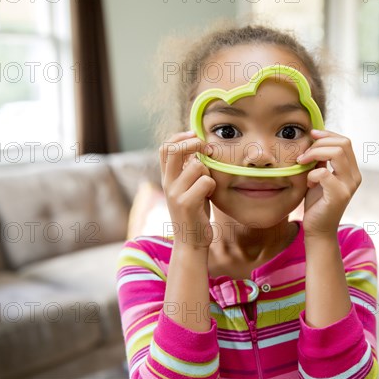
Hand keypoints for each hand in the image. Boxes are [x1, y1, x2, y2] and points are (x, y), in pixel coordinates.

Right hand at [159, 131, 215, 248]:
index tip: (196, 136)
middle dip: (194, 144)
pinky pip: (206, 181)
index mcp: (167, 177)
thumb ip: (189, 169)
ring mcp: (175, 193)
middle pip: (174, 150)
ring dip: (209, 172)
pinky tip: (209, 196)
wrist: (191, 241)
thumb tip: (199, 145)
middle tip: (207, 149)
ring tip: (208, 185)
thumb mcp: (188, 187)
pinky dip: (213, 186)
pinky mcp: (186, 204)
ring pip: (197, 166)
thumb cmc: (194, 212)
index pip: (165, 147)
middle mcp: (167, 183)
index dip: (180, 137)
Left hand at [296, 129, 361, 238]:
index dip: (328, 134)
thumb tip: (315, 141)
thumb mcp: (319, 176)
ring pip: (337, 153)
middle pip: (343, 144)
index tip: (311, 134)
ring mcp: (349, 186)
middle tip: (303, 155)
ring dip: (315, 154)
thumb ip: (322, 161)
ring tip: (303, 164)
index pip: (345, 141)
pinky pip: (324, 173)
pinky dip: (312, 174)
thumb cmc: (317, 203)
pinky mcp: (339, 195)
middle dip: (319, 143)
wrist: (318, 229)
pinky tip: (309, 183)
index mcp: (351, 170)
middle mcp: (354, 176)